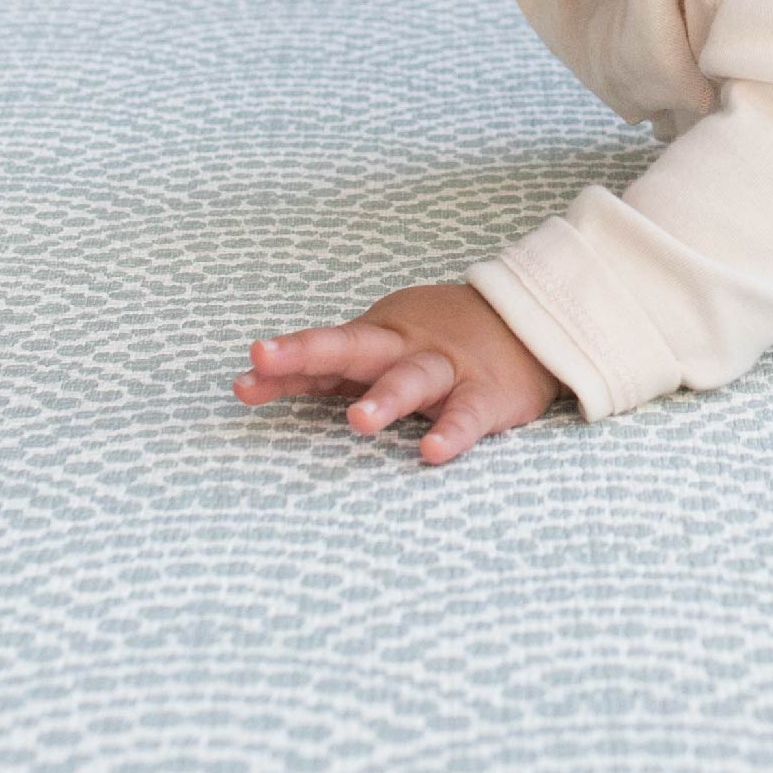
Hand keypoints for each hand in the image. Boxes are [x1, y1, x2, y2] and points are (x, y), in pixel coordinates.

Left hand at [234, 280, 561, 465]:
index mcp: (376, 339)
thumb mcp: (380, 347)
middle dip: (307, 353)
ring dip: (386, 398)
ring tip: (358, 422)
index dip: (283, 365)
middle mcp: (404, 348)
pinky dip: (452, 431)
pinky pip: (468, 415)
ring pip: (412, 379)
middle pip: (352, 347)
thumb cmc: (436, 342)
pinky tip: (432, 451)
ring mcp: (447, 369)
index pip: (321, 352)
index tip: (242, 380)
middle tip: (264, 361)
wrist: (530, 320)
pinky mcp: (487, 395)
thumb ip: (321, 372)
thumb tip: (246, 385)